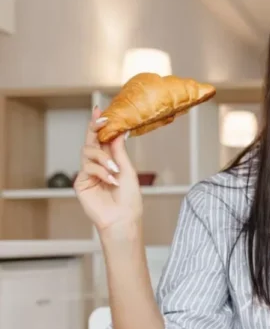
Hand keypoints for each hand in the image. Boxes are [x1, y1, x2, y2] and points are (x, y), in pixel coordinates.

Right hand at [74, 107, 142, 233]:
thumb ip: (119, 151)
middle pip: (91, 141)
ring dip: (104, 159)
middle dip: (94, 128)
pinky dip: (101, 172)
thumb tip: (119, 130)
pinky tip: (112, 180)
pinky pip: (88, 168)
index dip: (99, 125)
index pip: (102, 139)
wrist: (123, 219)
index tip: (100, 110)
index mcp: (111, 161)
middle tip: (101, 119)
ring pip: (88, 152)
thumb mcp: (127, 170)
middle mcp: (98, 165)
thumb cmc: (129, 198)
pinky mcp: (81, 183)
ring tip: (116, 171)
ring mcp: (88, 173)